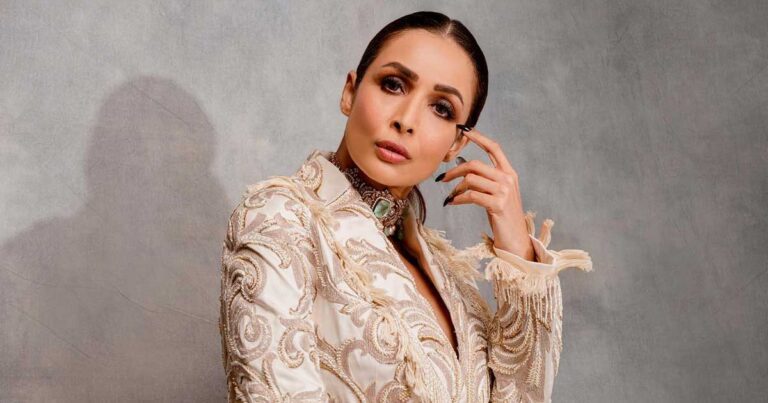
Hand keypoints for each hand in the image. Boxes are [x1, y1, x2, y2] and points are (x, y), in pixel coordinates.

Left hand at [436, 127, 534, 260]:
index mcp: (509, 173)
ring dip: (455, 188)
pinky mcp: (497, 204)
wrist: (516, 240)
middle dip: (455, 170)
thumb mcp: (498, 194)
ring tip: (450, 196)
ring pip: (471, 179)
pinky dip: (458, 199)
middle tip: (442, 178)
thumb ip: (487, 180)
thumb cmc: (504, 217)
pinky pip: (471, 196)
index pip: (494, 148)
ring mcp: (504, 191)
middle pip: (475, 164)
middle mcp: (508, 179)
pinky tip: (452, 203)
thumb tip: (463, 169)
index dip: (479, 138)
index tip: (465, 131)